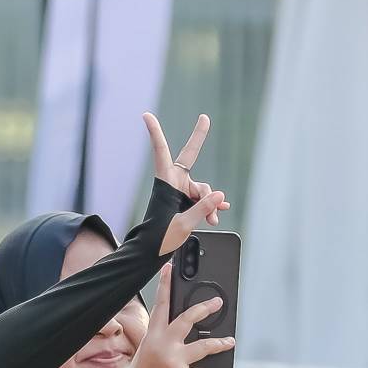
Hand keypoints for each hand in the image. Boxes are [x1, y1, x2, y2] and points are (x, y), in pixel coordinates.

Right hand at [116, 267, 233, 367]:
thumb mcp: (146, 356)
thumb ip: (164, 343)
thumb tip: (192, 334)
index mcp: (150, 338)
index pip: (160, 306)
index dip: (165, 285)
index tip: (169, 267)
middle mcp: (162, 345)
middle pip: (189, 319)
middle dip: (206, 308)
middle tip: (219, 302)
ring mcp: (174, 361)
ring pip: (205, 346)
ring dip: (220, 344)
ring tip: (229, 342)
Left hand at [142, 111, 228, 253]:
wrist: (151, 252)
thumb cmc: (160, 238)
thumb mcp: (183, 224)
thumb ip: (202, 209)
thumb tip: (220, 196)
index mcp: (166, 182)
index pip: (161, 152)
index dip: (154, 133)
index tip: (146, 115)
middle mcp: (174, 183)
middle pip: (191, 159)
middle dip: (199, 138)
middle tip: (205, 118)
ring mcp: (180, 192)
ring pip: (202, 188)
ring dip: (210, 203)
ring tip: (213, 220)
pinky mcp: (186, 202)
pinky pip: (203, 199)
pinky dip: (211, 205)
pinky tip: (221, 210)